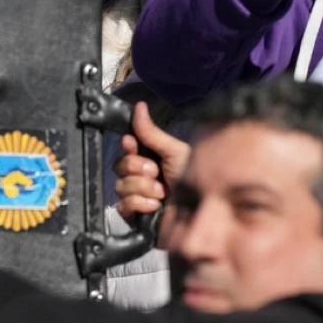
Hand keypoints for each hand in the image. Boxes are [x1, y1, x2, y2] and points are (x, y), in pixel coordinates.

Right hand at [114, 102, 189, 219]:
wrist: (203, 214)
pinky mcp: (135, 216)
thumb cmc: (194, 180)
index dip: (128, 146)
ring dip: (143, 188)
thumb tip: (138, 106)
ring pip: (120, 185)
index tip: (132, 144)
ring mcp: (137, 197)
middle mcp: (142, 176)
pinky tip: (155, 206)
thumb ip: (152, 133)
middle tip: (157, 173)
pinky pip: (122, 205)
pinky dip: (140, 204)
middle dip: (138, 168)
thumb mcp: (174, 152)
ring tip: (162, 193)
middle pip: (119, 165)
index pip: (127, 148)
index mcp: (151, 159)